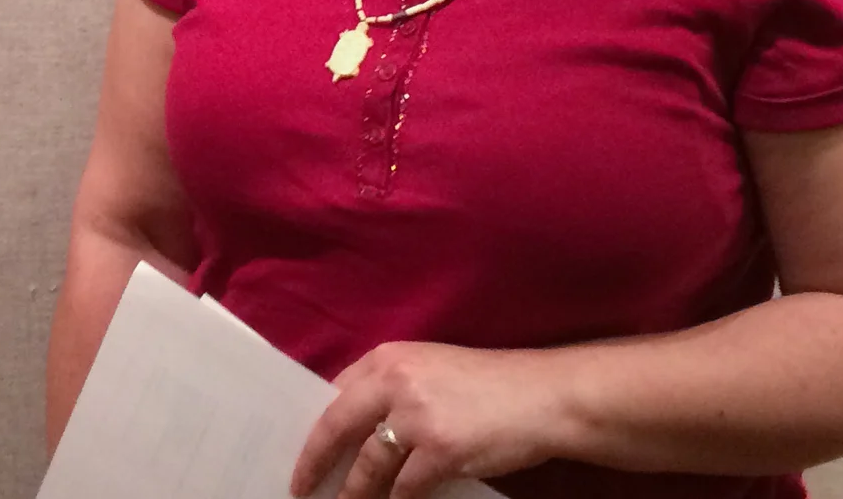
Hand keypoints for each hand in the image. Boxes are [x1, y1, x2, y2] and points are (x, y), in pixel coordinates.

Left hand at [290, 341, 555, 498]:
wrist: (542, 397)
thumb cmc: (491, 386)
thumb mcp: (434, 370)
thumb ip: (395, 389)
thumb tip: (357, 427)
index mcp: (391, 357)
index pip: (336, 390)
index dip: (318, 423)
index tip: (304, 446)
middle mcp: (396, 381)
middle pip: (337, 426)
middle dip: (315, 461)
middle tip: (299, 486)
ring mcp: (416, 416)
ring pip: (368, 465)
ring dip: (354, 493)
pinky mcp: (439, 451)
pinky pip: (404, 489)